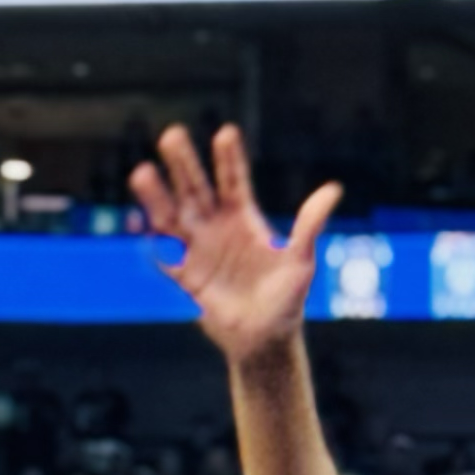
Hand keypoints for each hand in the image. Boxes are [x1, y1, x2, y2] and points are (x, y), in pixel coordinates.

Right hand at [136, 122, 340, 362]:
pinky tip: (141, 226)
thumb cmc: (287, 301)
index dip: (228, 159)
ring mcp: (198, 250)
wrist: (265, 341)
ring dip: (157, 196)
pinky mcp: (185, 276)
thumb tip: (333, 189)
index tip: (225, 133)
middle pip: (196, 187)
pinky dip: (155, 243)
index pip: (233, 181)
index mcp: (244, 221)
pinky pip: (165, 256)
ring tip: (141, 172)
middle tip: (172, 134)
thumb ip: (309, 225)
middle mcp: (216, 229)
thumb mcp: (301, 261)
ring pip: (172, 216)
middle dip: (184, 163)